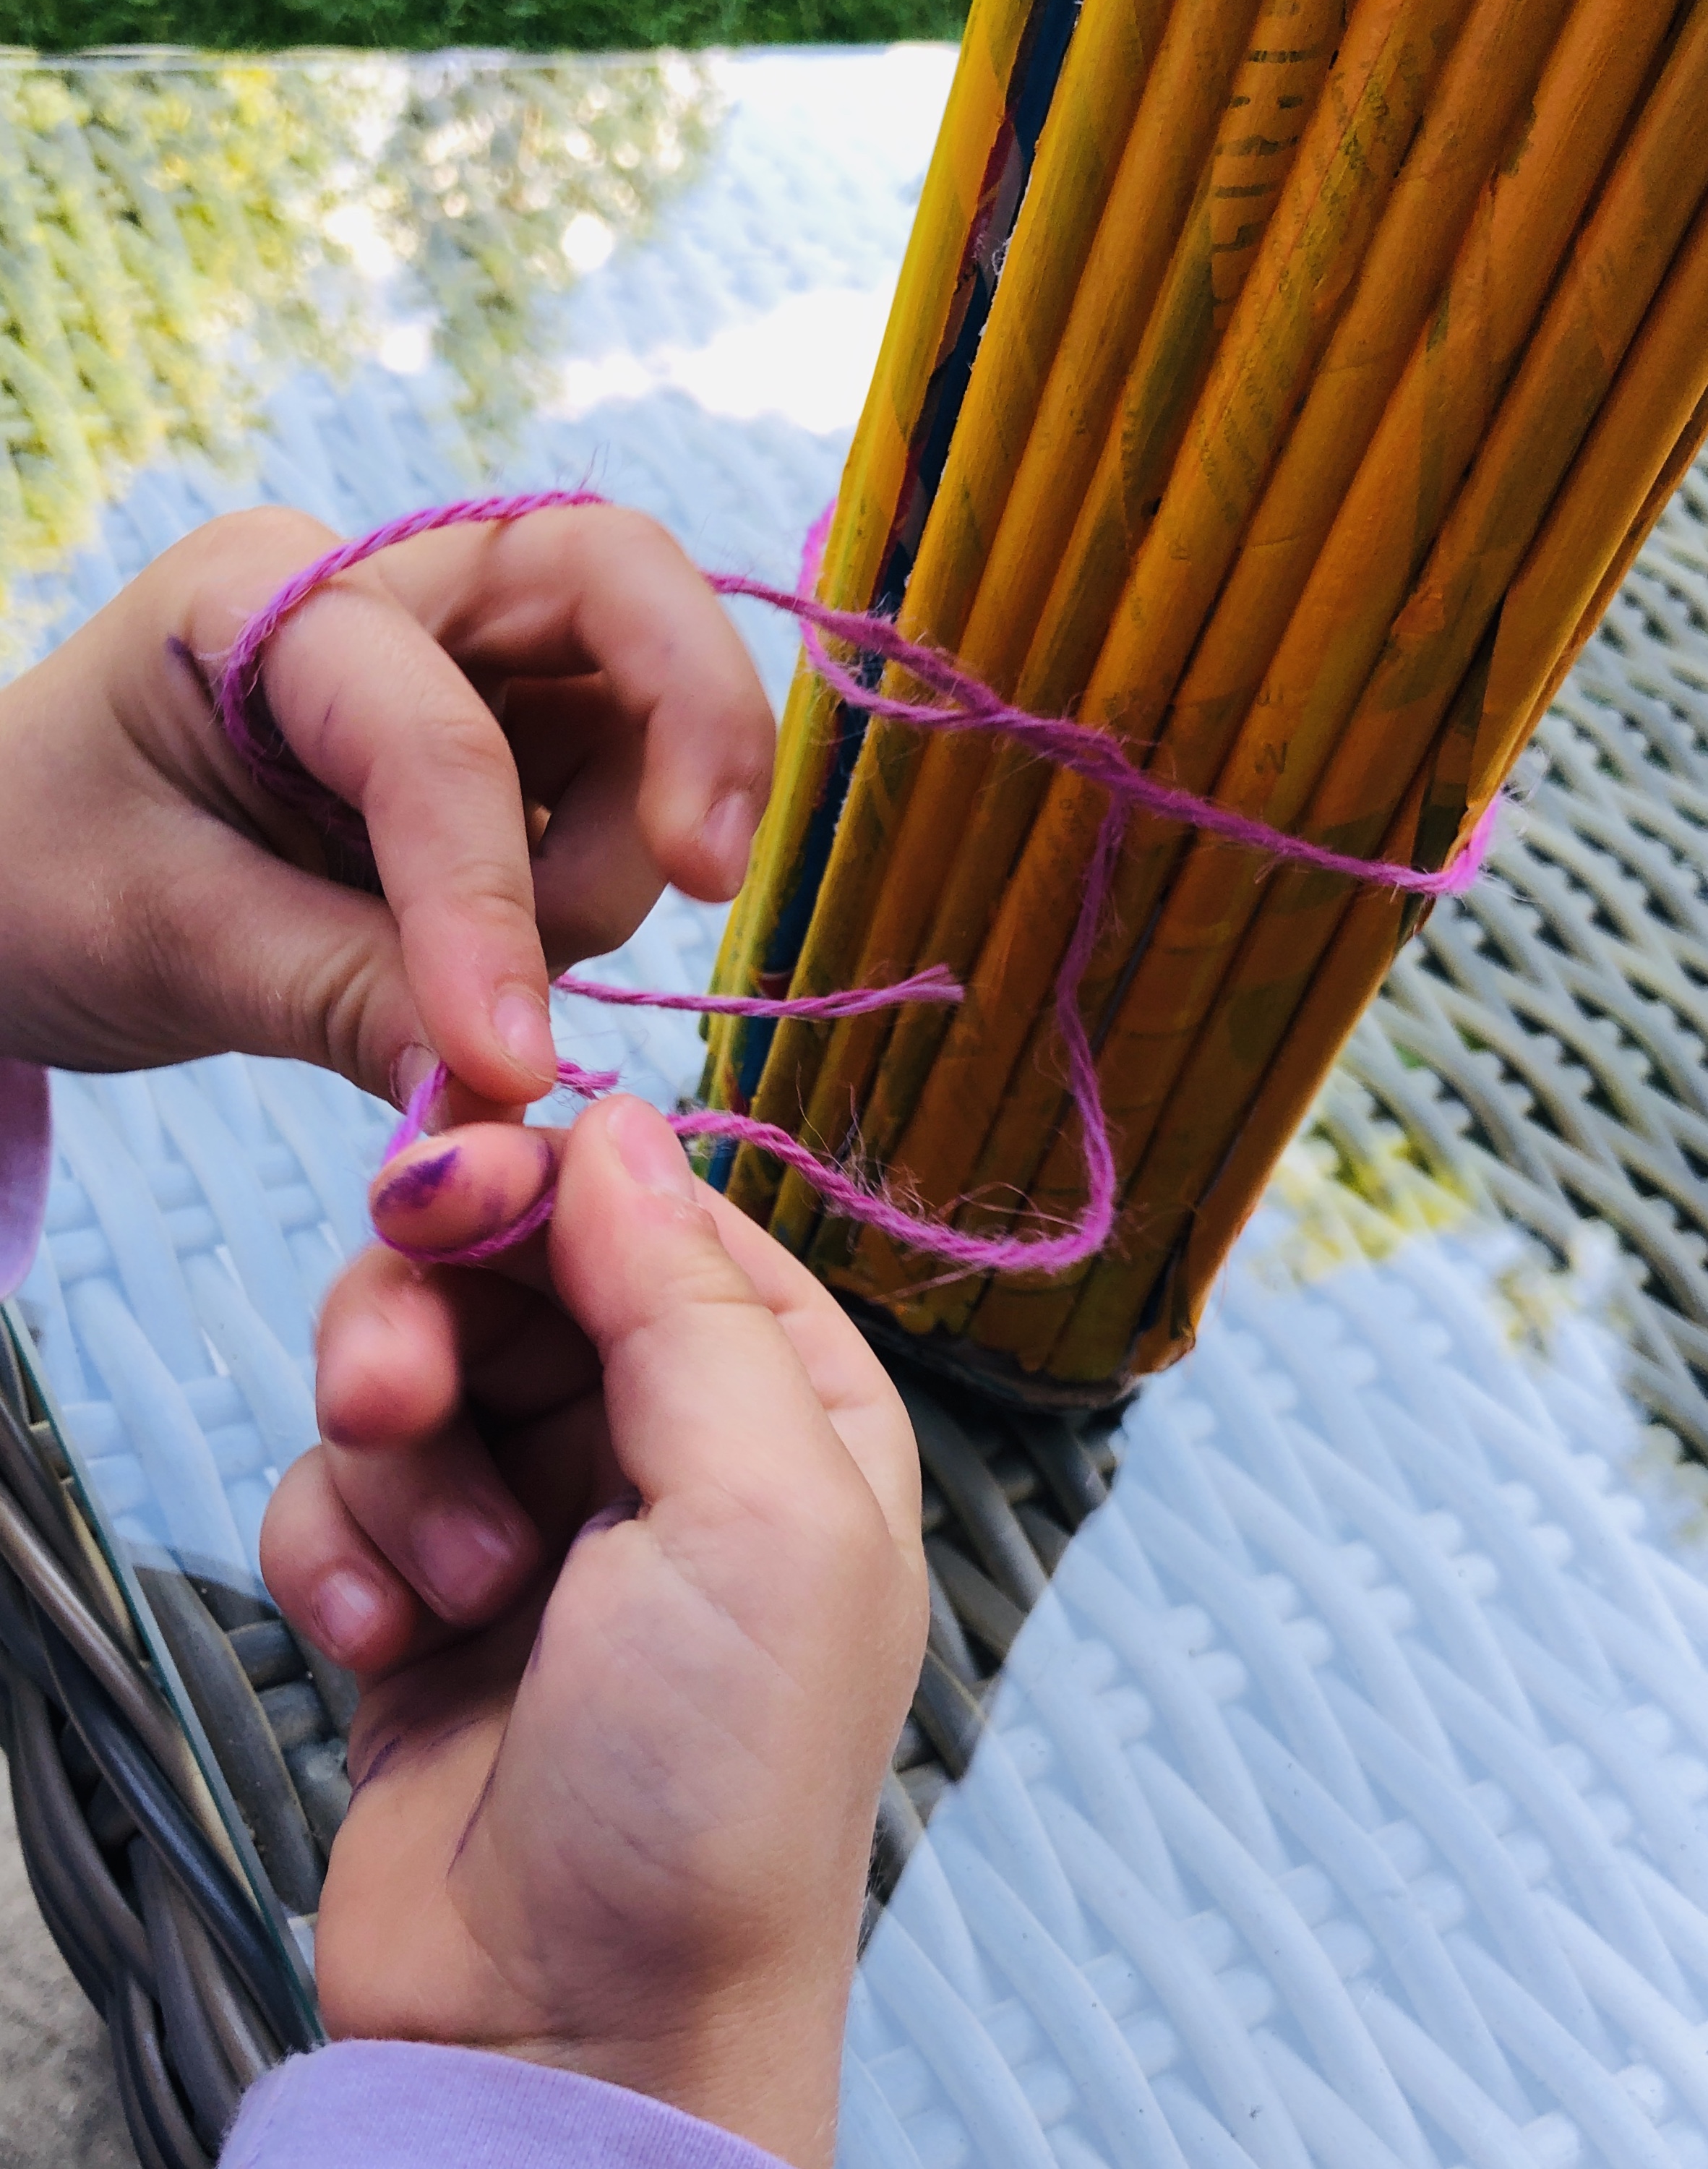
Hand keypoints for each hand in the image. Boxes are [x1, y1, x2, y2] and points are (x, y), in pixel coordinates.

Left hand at [0, 503, 772, 1106]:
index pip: (435, 737)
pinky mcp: (512, 747)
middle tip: (705, 874)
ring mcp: (467, 666)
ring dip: (630, 845)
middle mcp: (393, 595)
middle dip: (696, 718)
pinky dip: (612, 877)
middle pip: (618, 583)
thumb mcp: (164, 943)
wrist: (12, 881)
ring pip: (643, 706)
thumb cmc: (42, 874)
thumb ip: (342, 1003)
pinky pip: (624, 791)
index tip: (510, 1060)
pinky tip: (513, 952)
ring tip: (496, 972)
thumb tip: (499, 1104)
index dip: (485, 899)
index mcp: (269, 598)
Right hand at [260, 1098, 926, 2168]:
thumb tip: (618, 1121)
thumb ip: (688, 1299)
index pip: (652, 1212)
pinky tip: (381, 1649)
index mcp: (786, 1404)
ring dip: (389, 1463)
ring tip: (443, 1589)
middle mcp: (666, 1445)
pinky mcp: (423, 1595)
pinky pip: (338, 1490)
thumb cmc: (716, 1783)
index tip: (435, 1178)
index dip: (535, 1177)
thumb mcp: (757, 1513)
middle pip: (508, 1272)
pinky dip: (339, 1557)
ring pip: (407, 1368)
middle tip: (390, 1389)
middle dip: (429, 1319)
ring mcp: (539, 1518)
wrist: (577, 2027)